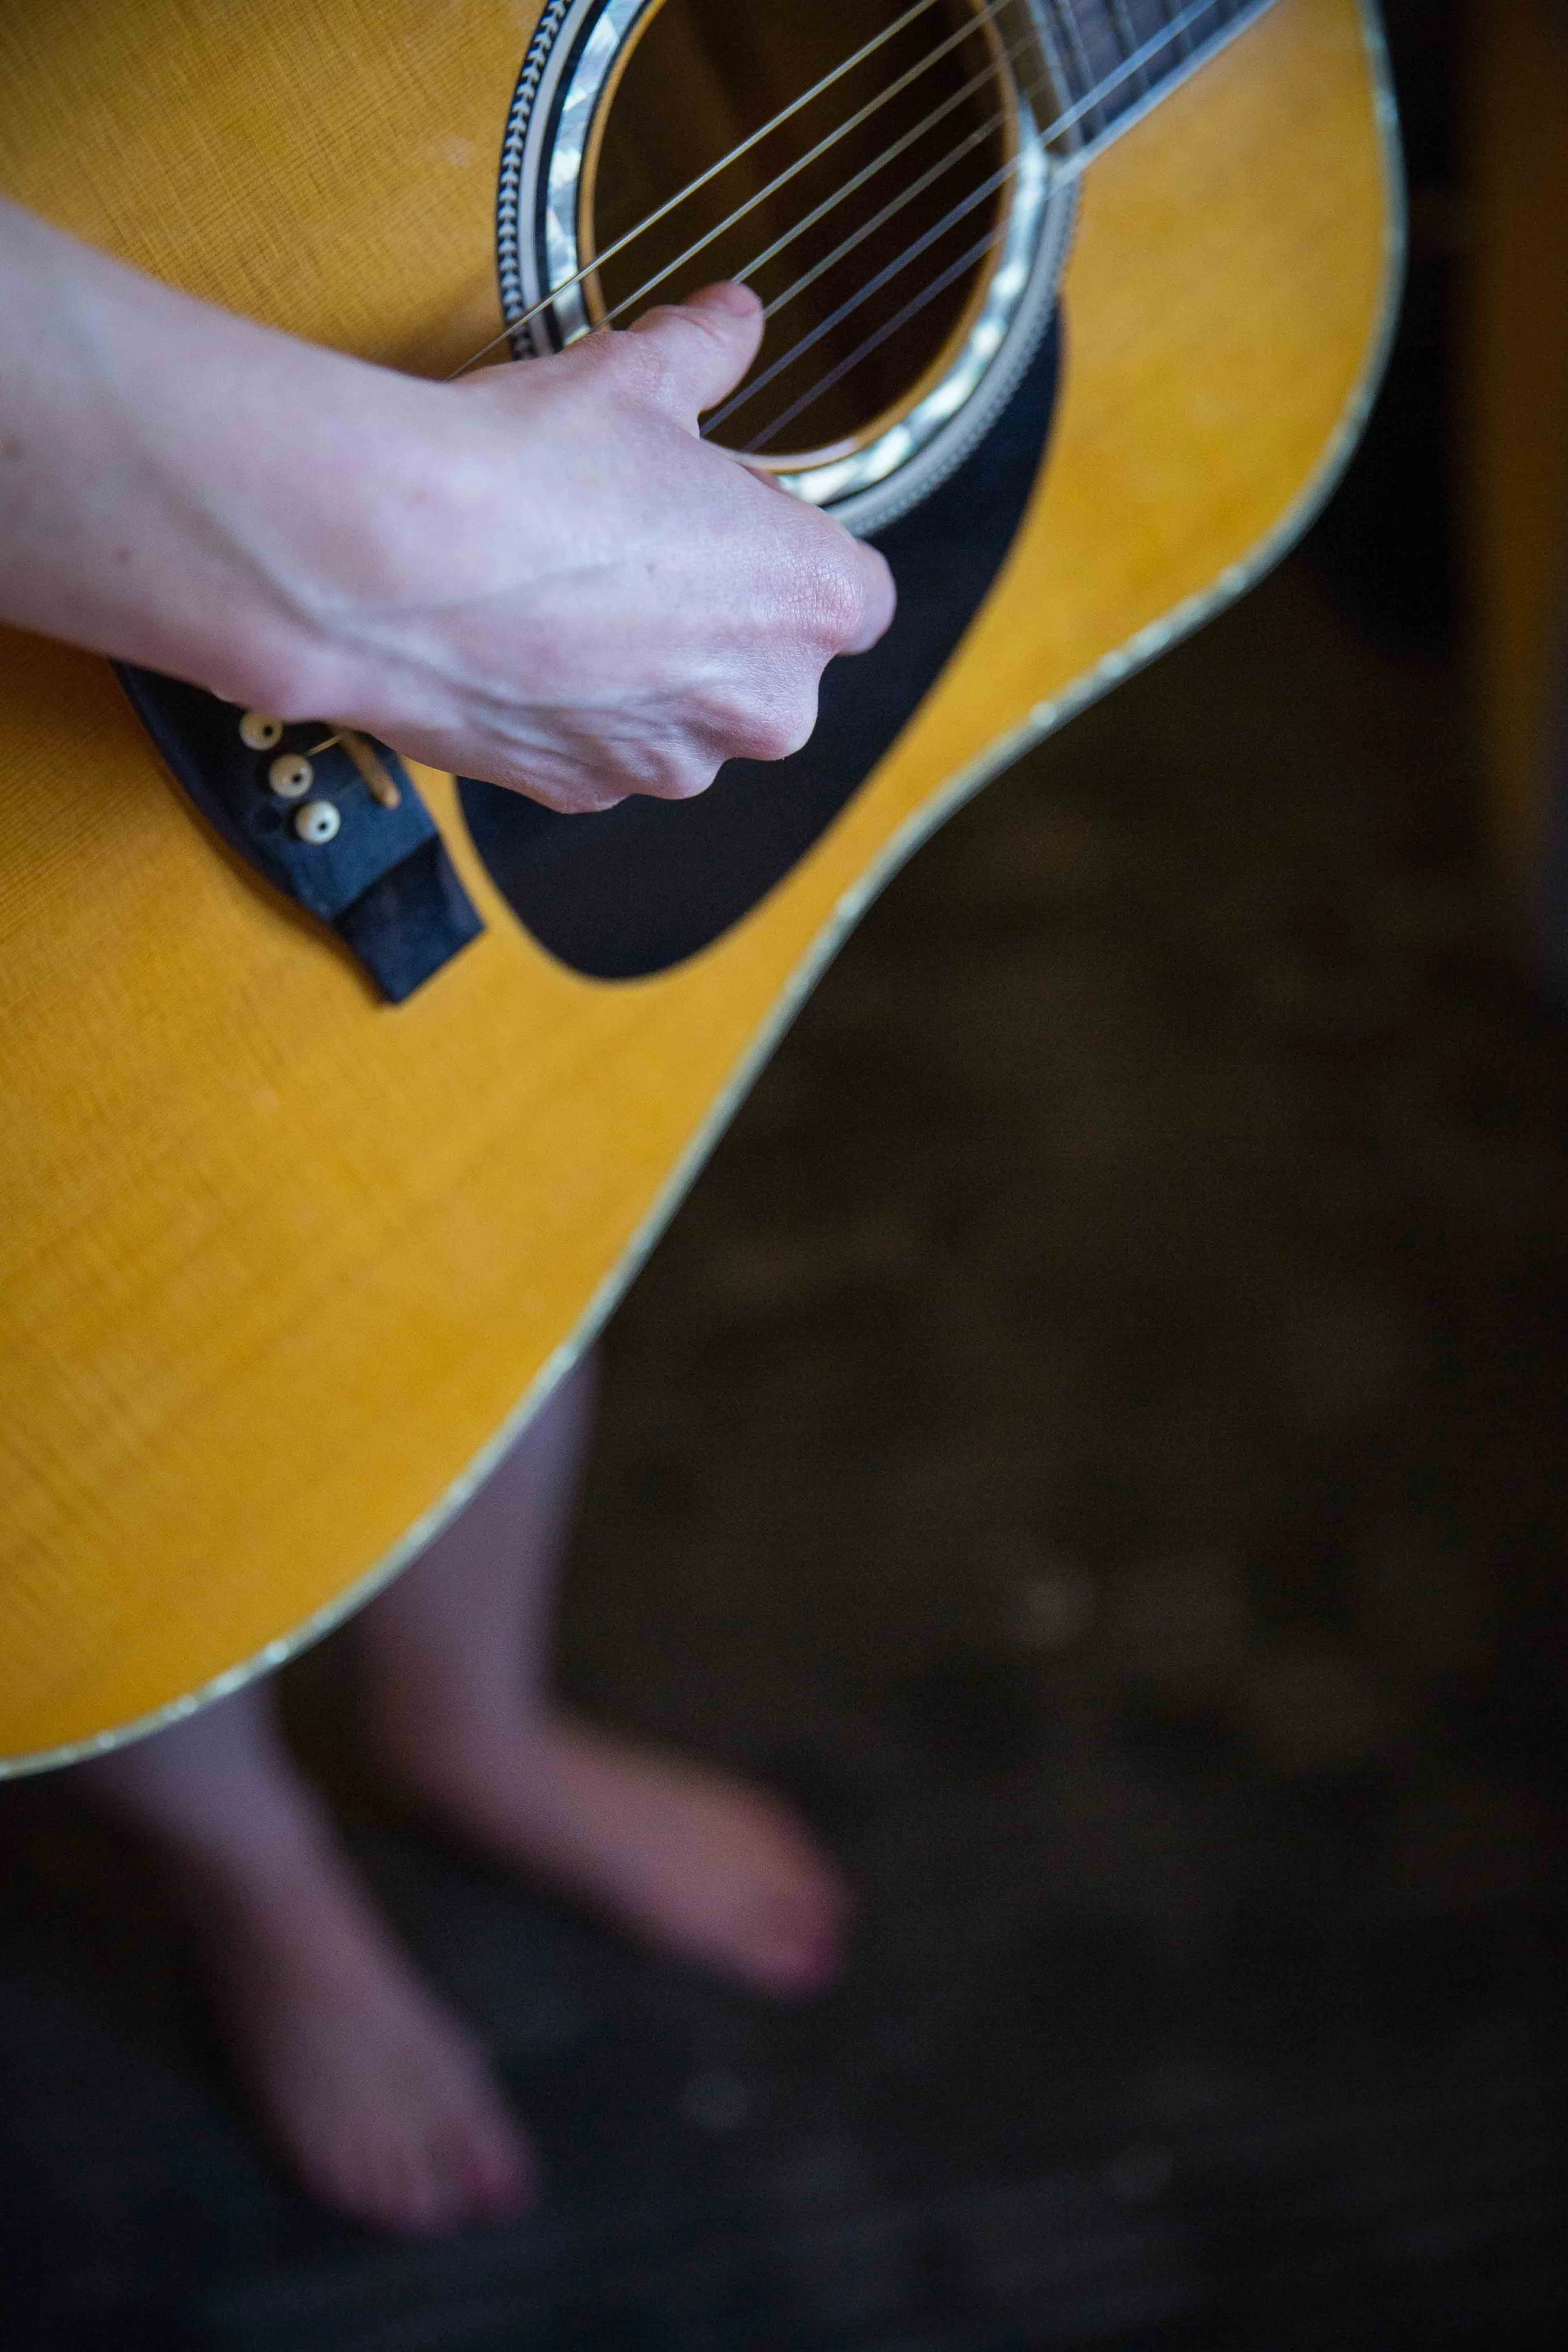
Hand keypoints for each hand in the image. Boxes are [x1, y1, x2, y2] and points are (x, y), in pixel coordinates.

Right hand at [313, 284, 896, 811]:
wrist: (393, 564)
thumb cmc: (531, 469)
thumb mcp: (635, 377)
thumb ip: (704, 353)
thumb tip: (733, 318)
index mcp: (811, 603)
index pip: (854, 594)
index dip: (788, 546)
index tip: (725, 511)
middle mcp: (763, 706)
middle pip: (769, 661)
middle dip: (717, 610)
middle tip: (631, 540)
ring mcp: (671, 762)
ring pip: (684, 712)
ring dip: (645, 663)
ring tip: (562, 584)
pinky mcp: (586, 791)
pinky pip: (603, 747)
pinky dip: (574, 704)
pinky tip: (520, 640)